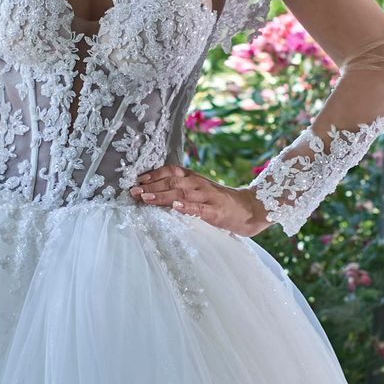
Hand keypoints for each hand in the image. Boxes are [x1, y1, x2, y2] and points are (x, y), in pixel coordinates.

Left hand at [129, 163, 270, 235]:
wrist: (250, 209)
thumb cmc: (220, 202)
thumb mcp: (200, 191)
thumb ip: (181, 189)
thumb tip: (153, 192)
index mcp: (194, 178)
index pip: (171, 171)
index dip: (153, 174)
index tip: (136, 180)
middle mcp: (199, 184)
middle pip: (172, 182)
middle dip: (151, 186)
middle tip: (133, 191)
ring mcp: (208, 197)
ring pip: (182, 194)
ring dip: (162, 195)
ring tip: (146, 197)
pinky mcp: (216, 212)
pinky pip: (200, 208)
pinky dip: (187, 207)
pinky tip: (176, 207)